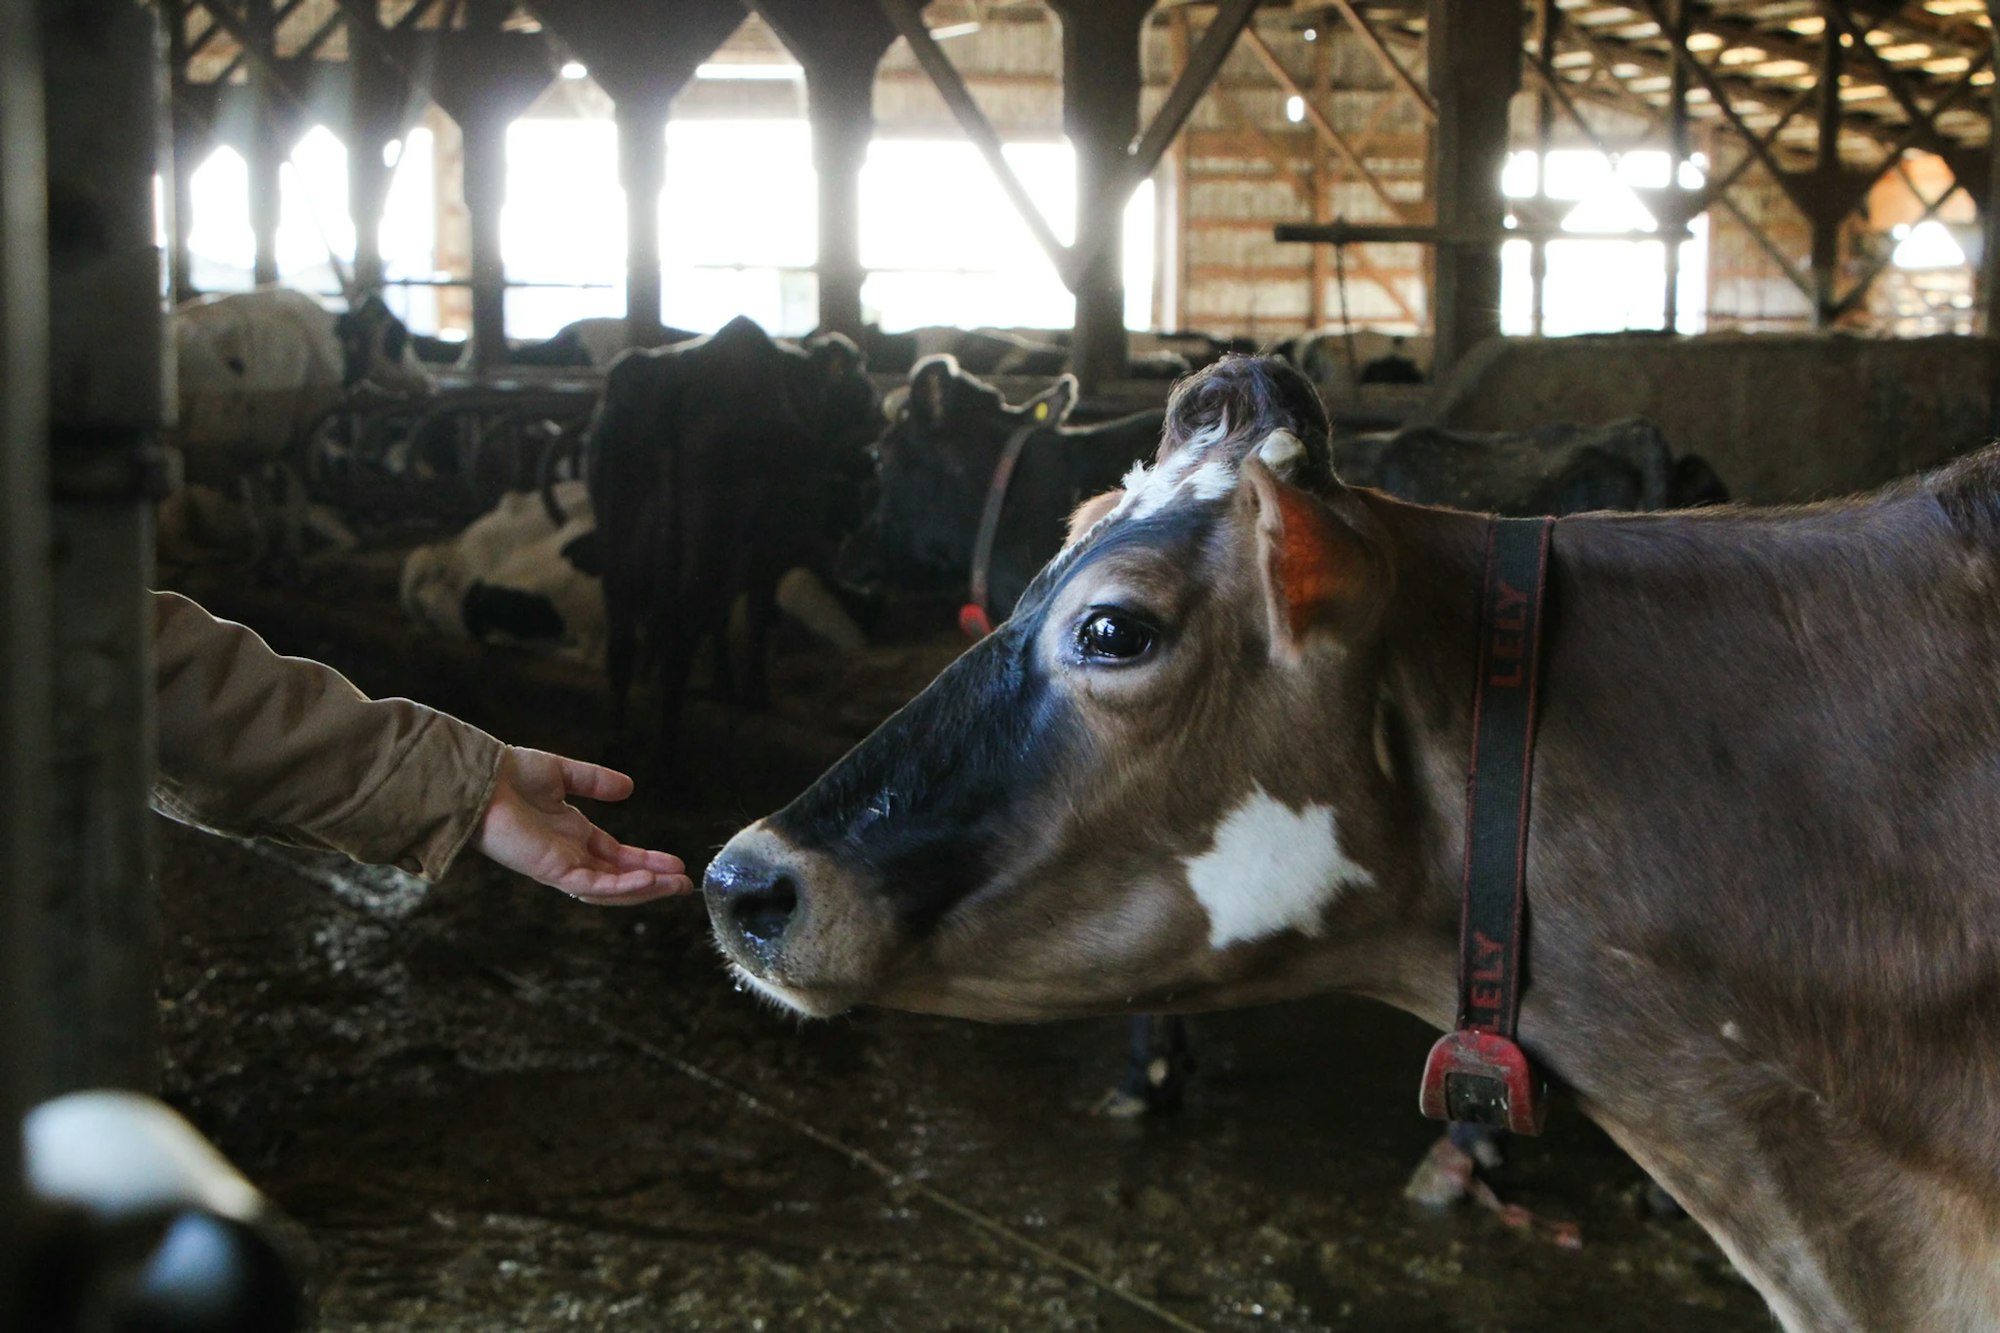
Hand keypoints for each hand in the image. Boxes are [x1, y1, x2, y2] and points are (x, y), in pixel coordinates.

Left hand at [474, 748, 691, 903]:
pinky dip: (621, 886)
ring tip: (676, 886)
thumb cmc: (508, 775)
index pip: (616, 856)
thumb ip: (594, 781)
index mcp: (571, 835)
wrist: (478, 779)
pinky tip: (648, 879)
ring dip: (644, 889)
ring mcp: (560, 866)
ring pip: (609, 889)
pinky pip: (592, 886)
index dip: (647, 861)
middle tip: (685, 884)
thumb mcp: (563, 773)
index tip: (676, 863)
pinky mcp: (551, 870)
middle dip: (654, 882)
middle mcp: (569, 855)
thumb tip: (629, 788)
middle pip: (619, 877)